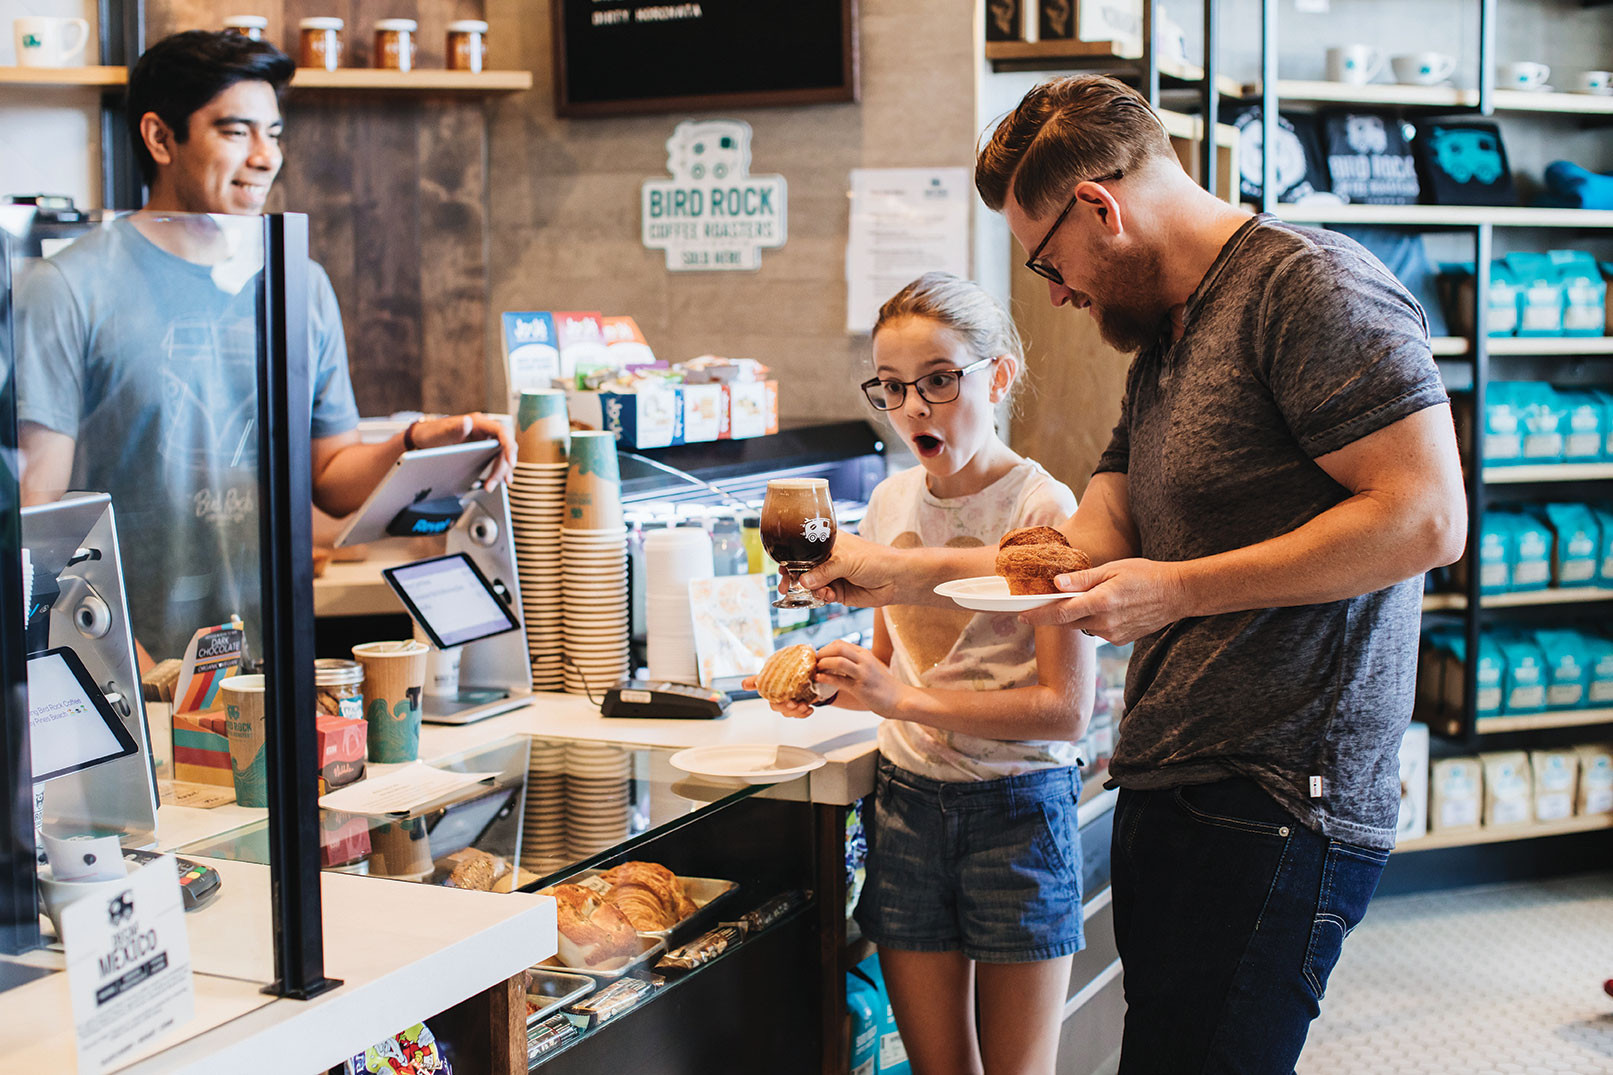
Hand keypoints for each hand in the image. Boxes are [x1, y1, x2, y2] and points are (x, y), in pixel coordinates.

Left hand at [409, 413, 515, 488]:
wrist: (422, 440)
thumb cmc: (430, 433)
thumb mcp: (440, 432)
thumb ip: (453, 428)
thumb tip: (468, 422)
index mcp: (478, 422)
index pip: (502, 431)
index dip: (509, 446)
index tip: (511, 462)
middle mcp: (485, 431)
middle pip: (505, 447)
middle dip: (503, 466)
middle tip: (494, 482)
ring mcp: (485, 441)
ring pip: (502, 456)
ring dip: (500, 472)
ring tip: (491, 486)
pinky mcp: (483, 451)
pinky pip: (497, 461)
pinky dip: (498, 472)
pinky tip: (497, 482)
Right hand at [740, 676, 814, 718]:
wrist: (799, 671)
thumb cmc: (780, 675)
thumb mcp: (770, 674)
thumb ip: (757, 680)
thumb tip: (743, 685)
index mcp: (773, 696)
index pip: (774, 704)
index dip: (779, 704)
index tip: (785, 701)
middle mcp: (781, 702)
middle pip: (783, 709)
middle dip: (788, 708)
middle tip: (794, 702)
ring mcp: (791, 705)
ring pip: (792, 713)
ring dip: (798, 711)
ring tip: (805, 704)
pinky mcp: (801, 706)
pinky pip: (802, 714)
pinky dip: (806, 713)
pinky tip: (811, 708)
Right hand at [793, 532, 903, 607]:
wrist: (895, 579)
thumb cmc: (874, 560)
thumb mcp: (846, 561)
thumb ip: (824, 571)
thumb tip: (803, 581)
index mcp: (829, 543)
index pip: (804, 548)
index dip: (792, 558)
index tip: (782, 567)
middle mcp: (828, 559)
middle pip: (803, 568)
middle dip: (794, 578)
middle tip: (786, 586)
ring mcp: (832, 576)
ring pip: (810, 584)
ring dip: (808, 590)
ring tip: (812, 592)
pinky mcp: (838, 592)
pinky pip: (821, 596)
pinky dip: (820, 597)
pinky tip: (827, 596)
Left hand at [812, 640, 908, 718]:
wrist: (899, 699)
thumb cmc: (882, 685)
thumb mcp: (870, 667)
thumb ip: (855, 662)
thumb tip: (835, 660)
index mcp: (865, 653)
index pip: (840, 644)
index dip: (825, 648)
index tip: (818, 656)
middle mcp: (864, 660)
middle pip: (838, 648)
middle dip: (822, 653)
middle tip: (814, 662)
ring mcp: (863, 674)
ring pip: (838, 661)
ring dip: (823, 664)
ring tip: (815, 670)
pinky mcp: (860, 688)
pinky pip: (839, 680)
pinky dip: (826, 678)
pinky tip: (819, 679)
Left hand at [1019, 557, 1189, 644]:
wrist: (1176, 594)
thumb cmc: (1144, 574)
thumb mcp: (1112, 569)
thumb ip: (1082, 579)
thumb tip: (1056, 584)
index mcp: (1101, 601)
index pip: (1061, 612)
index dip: (1038, 615)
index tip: (1022, 616)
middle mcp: (1105, 622)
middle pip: (1066, 623)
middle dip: (1051, 616)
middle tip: (1038, 607)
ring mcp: (1113, 634)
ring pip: (1081, 627)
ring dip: (1073, 617)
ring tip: (1081, 600)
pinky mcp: (1119, 640)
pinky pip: (1096, 631)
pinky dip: (1092, 621)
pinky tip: (1103, 609)